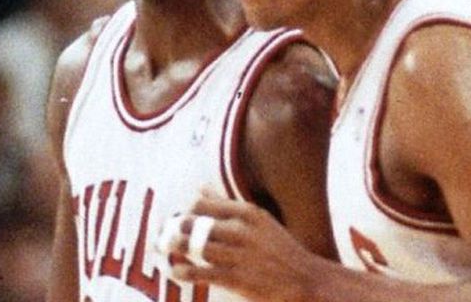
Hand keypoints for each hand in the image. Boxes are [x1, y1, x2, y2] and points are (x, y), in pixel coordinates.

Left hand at [157, 190, 321, 301]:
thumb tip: (200, 188)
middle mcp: (242, 231)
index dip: (187, 211)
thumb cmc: (280, 249)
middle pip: (195, 223)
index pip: (203, 204)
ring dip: (175, 247)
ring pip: (194, 246)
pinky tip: (176, 270)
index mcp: (248, 213)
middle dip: (175, 227)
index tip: (180, 218)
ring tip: (164, 247)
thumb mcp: (260, 221)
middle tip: (164, 232)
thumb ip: (228, 205)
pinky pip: (201, 272)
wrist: (306, 281)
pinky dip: (183, 270)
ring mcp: (238, 255)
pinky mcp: (236, 279)